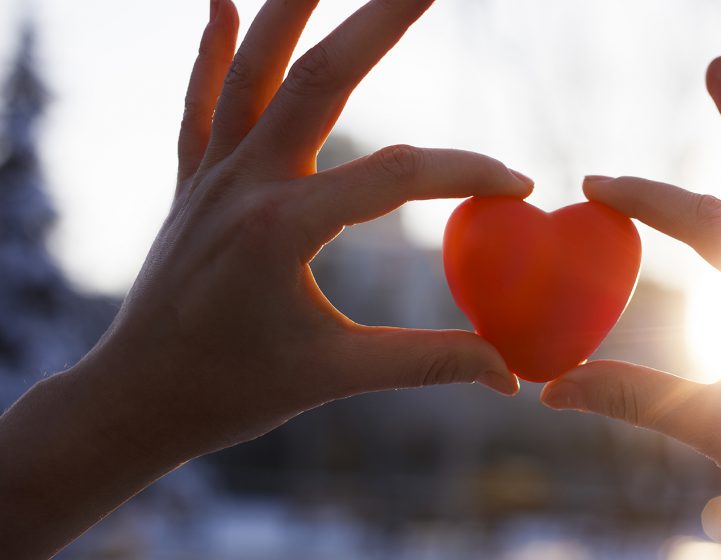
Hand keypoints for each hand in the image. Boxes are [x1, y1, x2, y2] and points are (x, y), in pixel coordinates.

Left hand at [0, 0, 525, 555]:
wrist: (135, 400)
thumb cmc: (236, 393)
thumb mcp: (337, 375)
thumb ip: (429, 363)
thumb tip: (511, 374)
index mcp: (285, 228)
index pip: (395, 176)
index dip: (465, 174)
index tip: (519, 187)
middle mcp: (245, 183)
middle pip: (321, 79)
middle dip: (378, 22)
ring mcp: (213, 176)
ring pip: (254, 70)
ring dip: (292, 9)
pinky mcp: (193, 182)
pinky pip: (201, 102)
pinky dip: (213, 50)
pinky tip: (222, 2)